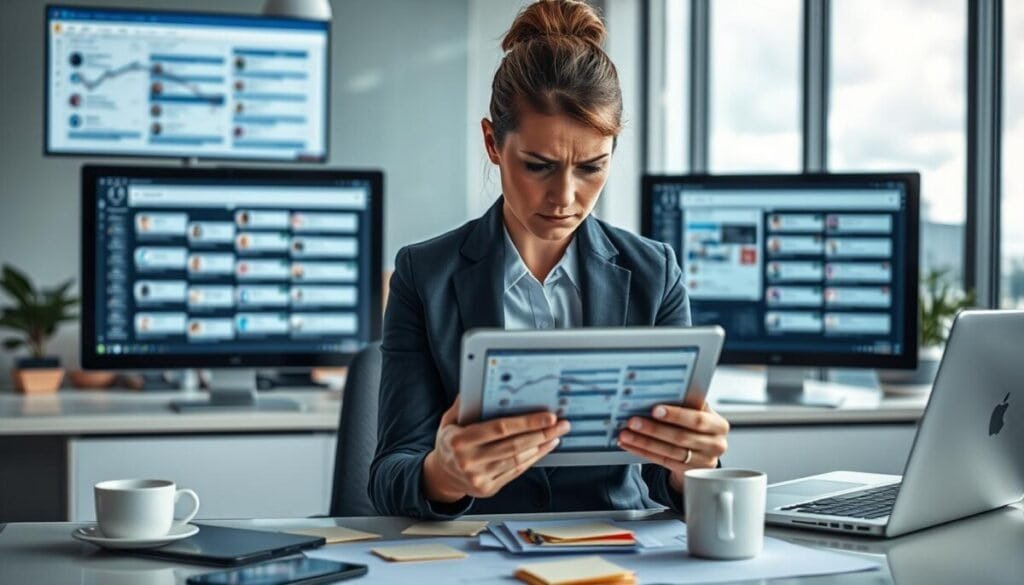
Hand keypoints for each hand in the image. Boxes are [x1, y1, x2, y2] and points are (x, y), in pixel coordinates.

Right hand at [422, 397, 570, 502]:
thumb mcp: (449, 421)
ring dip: (541, 447)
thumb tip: (476, 387)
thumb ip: (463, 405)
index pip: (499, 429)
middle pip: (514, 445)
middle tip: (560, 424)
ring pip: (518, 460)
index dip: (526, 422)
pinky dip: (533, 459)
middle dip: (541, 433)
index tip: (547, 416)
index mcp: (459, 441)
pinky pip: (516, 472)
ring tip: (555, 434)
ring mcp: (479, 478)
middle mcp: (469, 461)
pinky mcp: (488, 489)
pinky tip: (543, 448)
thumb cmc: (449, 443)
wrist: (441, 476)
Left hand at [617, 403, 729, 492]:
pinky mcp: (690, 472)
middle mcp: (715, 444)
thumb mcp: (697, 414)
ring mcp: (704, 461)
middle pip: (681, 437)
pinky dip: (644, 452)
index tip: (655, 409)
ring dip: (644, 442)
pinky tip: (631, 445)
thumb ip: (686, 405)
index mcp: (718, 425)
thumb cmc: (695, 426)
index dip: (676, 415)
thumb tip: (657, 394)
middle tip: (633, 421)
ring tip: (626, 434)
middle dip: (654, 429)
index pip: (697, 420)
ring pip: (670, 451)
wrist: (702, 452)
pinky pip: (664, 461)